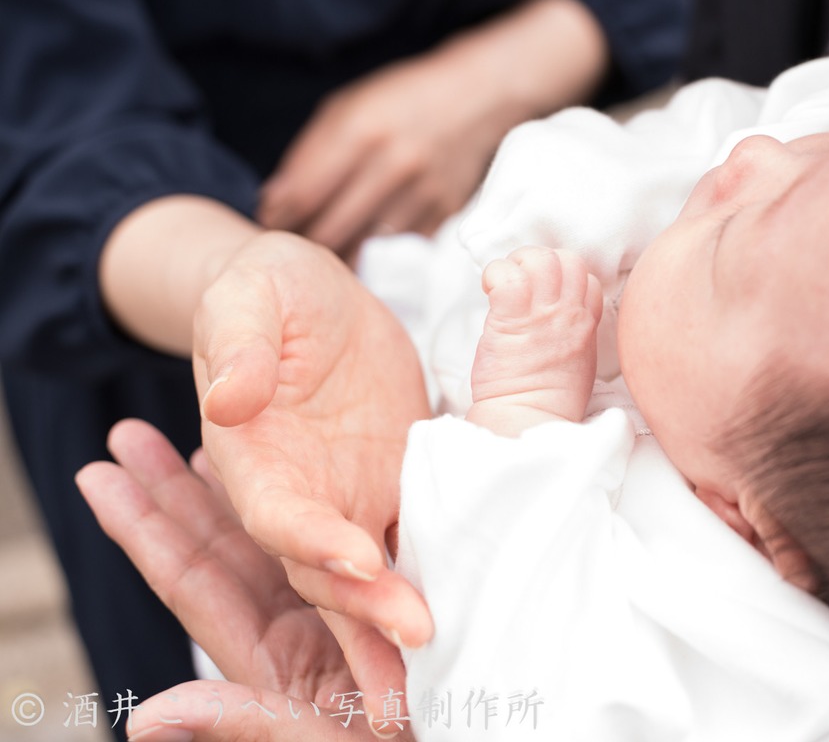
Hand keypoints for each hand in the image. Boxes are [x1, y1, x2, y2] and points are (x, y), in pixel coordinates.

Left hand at [75, 420, 413, 739]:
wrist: (471, 725)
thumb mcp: (311, 740)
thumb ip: (241, 722)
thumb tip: (145, 720)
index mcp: (269, 657)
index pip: (192, 581)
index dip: (145, 528)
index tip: (101, 476)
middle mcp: (294, 628)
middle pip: (219, 548)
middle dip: (171, 494)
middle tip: (131, 437)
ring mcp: (334, 614)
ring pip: (270, 537)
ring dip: (230, 488)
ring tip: (196, 441)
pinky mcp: (379, 597)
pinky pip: (334, 539)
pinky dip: (307, 502)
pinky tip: (291, 471)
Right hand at [193, 230, 433, 648]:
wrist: (312, 301)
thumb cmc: (268, 292)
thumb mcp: (247, 298)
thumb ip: (239, 344)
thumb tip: (229, 396)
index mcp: (256, 460)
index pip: (280, 515)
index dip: (313, 542)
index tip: (357, 558)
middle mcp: (303, 495)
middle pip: (331, 567)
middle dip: (369, 605)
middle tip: (419, 635)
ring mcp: (354, 495)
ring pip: (379, 568)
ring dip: (406, 610)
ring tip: (450, 652)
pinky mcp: (401, 483)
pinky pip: (424, 533)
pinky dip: (447, 569)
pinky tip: (482, 600)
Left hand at [257, 49, 501, 251]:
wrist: (475, 99)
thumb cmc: (400, 100)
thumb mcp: (349, 107)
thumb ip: (310, 152)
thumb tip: (274, 203)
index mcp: (362, 129)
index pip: (305, 193)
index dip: (279, 217)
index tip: (269, 223)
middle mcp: (394, 164)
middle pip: (331, 229)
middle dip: (304, 241)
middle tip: (293, 242)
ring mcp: (422, 193)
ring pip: (363, 247)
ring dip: (338, 253)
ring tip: (325, 246)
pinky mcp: (443, 214)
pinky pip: (396, 248)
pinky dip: (375, 250)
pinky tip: (364, 241)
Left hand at [468, 247, 601, 435]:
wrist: (527, 420)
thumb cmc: (545, 400)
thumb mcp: (577, 362)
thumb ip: (571, 332)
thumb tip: (554, 314)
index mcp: (586, 326)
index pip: (588, 278)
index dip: (564, 277)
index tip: (543, 294)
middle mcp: (569, 315)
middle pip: (569, 259)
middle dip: (540, 260)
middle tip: (519, 282)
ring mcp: (542, 315)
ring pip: (540, 259)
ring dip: (516, 263)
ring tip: (503, 283)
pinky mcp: (511, 319)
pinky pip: (506, 275)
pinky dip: (494, 273)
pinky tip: (487, 289)